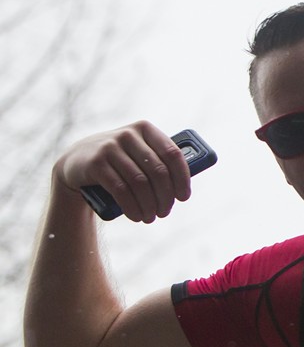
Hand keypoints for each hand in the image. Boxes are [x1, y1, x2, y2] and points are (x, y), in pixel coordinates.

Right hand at [55, 121, 192, 222]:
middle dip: (165, 197)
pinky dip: (132, 207)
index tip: (183, 197)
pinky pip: (121, 190)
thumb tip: (183, 188)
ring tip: (150, 217)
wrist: (77, 161)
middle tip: (164, 212)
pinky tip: (136, 216)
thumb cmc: (120, 162)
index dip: (182, 178)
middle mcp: (128, 135)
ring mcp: (110, 147)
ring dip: (149, 205)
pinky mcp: (96, 163)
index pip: (173, 154)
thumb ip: (160, 162)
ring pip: (140, 183)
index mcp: (146, 129)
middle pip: (158, 172)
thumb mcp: (139, 155)